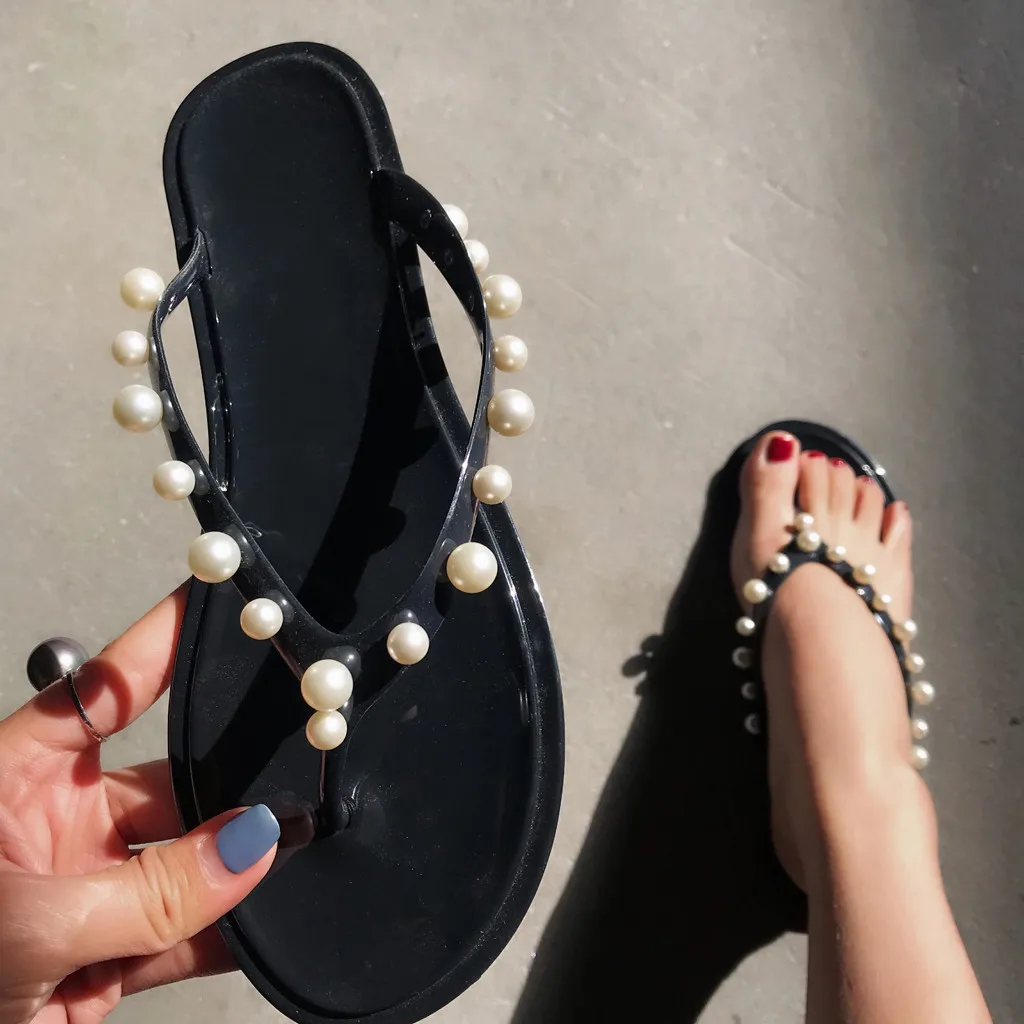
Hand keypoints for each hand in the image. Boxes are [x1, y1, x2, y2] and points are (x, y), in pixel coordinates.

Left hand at [0, 587, 279, 1023]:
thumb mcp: (28, 922)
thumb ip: (150, 890)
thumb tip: (255, 845)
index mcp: (13, 782)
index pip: (101, 695)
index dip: (159, 647)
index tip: (217, 606)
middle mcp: (56, 826)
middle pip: (163, 783)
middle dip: (225, 780)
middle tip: (291, 759)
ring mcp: (88, 893)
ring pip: (186, 862)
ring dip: (237, 863)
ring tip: (299, 844)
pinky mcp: (110, 957)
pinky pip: (188, 933)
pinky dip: (232, 930)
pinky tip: (274, 917)